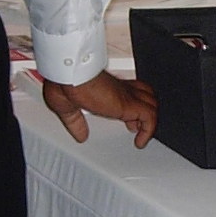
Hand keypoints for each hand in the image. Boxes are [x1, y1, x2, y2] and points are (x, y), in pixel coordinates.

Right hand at [42, 70, 157, 146]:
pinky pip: (150, 117)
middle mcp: (119, 89)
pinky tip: (140, 141)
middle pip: (145, 93)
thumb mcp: (68, 108)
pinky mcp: (129, 104)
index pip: (128, 91)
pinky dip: (149, 131)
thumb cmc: (64, 82)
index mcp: (106, 87)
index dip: (131, 104)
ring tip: (140, 134)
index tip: (128, 119)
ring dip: (148, 121)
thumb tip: (80, 135)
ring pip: (151, 104)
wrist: (69, 75)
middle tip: (135, 124)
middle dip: (144, 109)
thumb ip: (76, 122)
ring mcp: (126, 96)